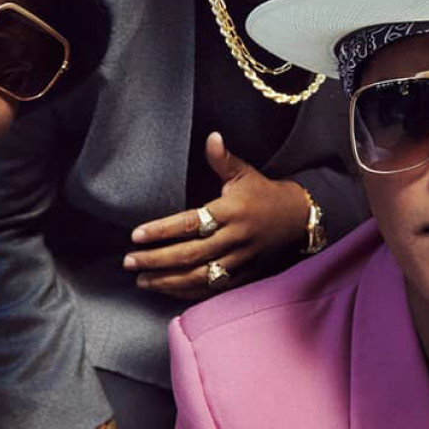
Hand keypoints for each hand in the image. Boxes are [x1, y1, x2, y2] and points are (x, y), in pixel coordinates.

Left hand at [122, 132, 310, 299]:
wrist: (298, 219)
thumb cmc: (265, 194)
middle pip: (191, 254)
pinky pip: (213, 288)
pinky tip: (167, 289)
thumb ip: (223, 158)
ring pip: (200, 276)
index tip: (136, 235)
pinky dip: (188, 292)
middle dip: (157, 260)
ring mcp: (241, 260)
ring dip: (168, 281)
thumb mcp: (245, 173)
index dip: (162, 230)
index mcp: (232, 211)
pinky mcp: (245, 275)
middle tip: (129, 261)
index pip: (191, 223)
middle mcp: (235, 238)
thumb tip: (211, 136)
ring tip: (142, 280)